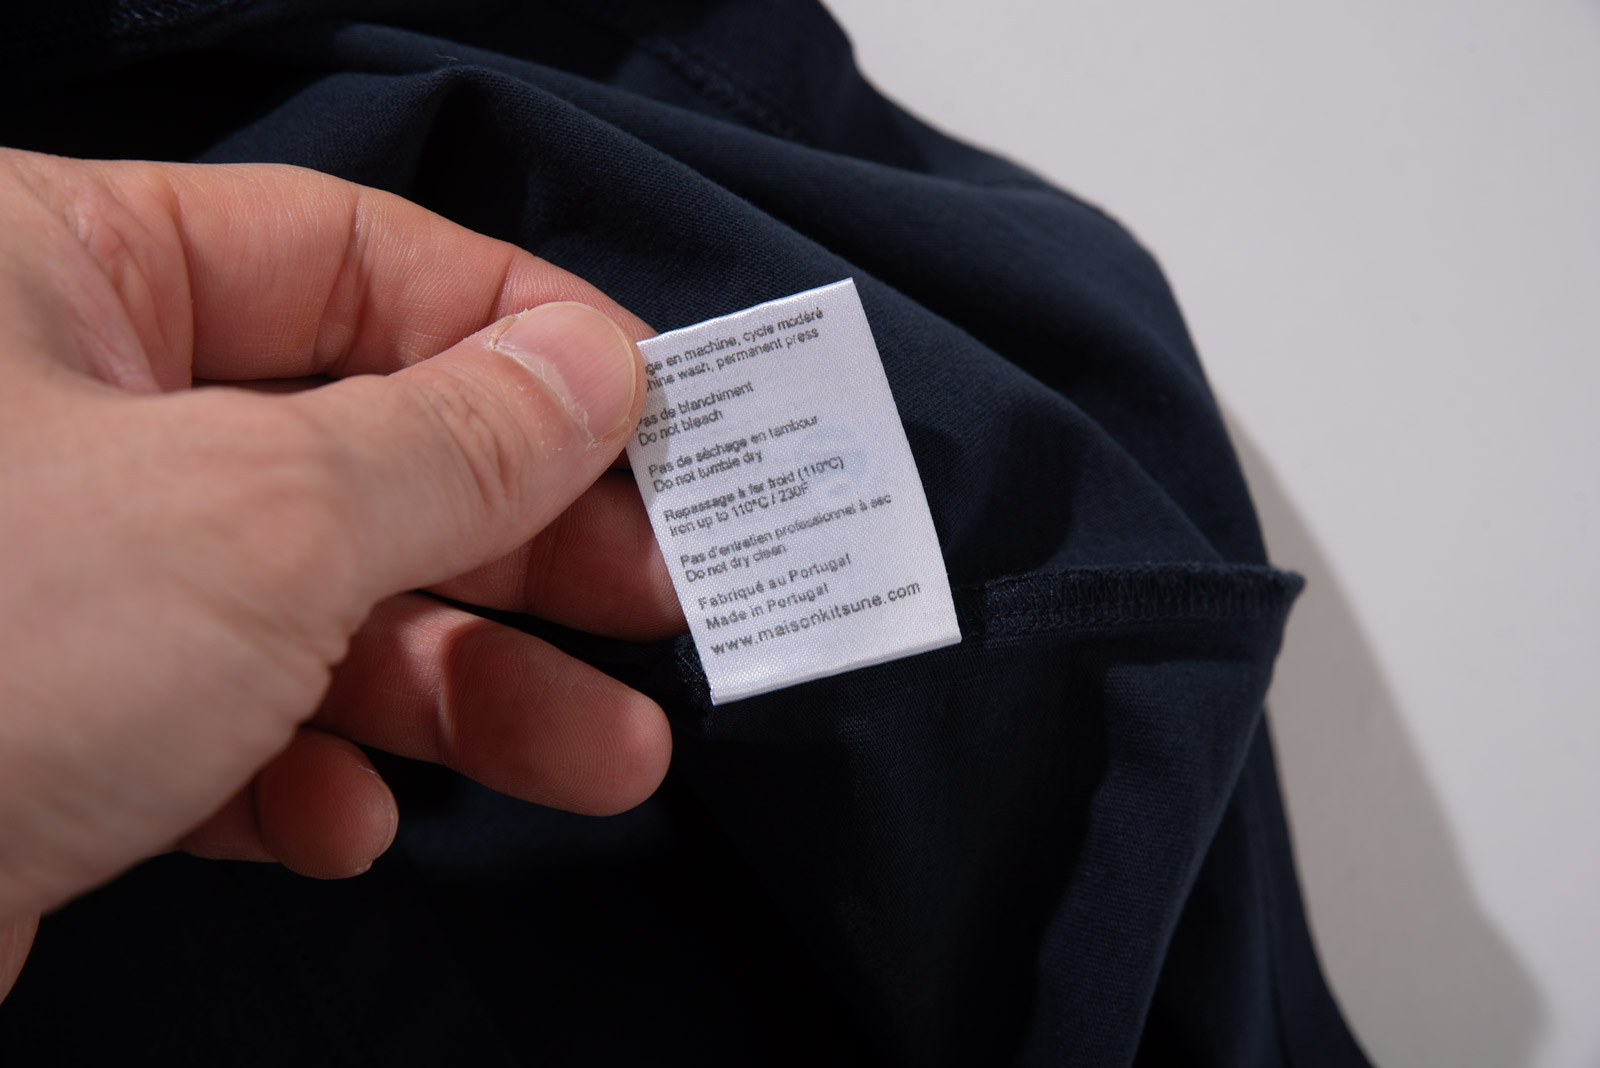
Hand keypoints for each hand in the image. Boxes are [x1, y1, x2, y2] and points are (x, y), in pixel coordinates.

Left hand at [0, 150, 684, 992]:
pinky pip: (229, 724)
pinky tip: (346, 824)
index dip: (527, 333)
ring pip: (319, 608)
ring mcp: (66, 580)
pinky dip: (310, 776)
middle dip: (528, 544)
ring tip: (602, 758)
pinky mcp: (55, 726)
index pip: (358, 259)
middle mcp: (66, 416)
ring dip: (467, 692)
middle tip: (665, 599)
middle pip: (365, 449)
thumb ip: (457, 438)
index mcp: (69, 277)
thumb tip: (596, 364)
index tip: (658, 416)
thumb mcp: (264, 515)